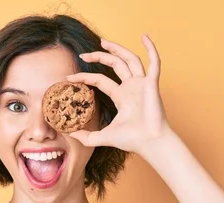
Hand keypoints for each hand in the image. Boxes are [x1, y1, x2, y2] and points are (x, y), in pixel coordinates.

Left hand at [65, 34, 173, 154]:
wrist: (149, 143)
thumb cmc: (131, 140)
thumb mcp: (102, 137)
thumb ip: (86, 136)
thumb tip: (69, 134)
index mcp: (122, 96)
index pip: (100, 80)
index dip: (85, 76)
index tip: (70, 77)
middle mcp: (132, 87)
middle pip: (115, 65)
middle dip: (99, 56)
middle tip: (84, 54)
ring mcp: (142, 84)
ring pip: (130, 59)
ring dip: (118, 49)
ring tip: (103, 41)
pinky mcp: (152, 84)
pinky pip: (154, 63)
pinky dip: (151, 49)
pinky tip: (145, 37)